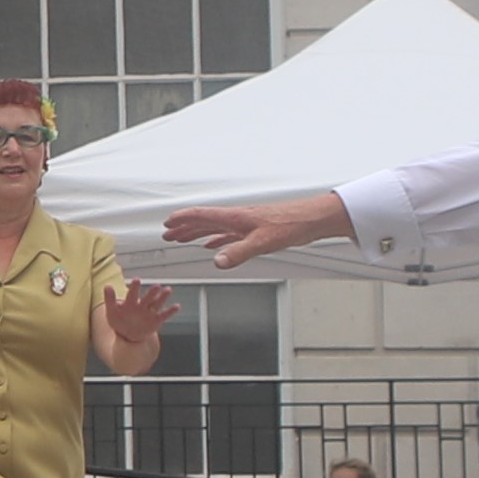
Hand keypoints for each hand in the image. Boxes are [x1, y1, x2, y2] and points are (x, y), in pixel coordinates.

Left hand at [104, 279, 178, 350]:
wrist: (127, 335)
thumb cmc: (119, 320)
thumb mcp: (111, 311)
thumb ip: (110, 299)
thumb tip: (107, 286)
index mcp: (130, 302)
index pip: (132, 293)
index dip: (135, 287)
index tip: (137, 280)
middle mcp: (141, 305)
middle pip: (147, 297)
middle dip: (152, 292)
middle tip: (156, 286)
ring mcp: (149, 312)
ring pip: (157, 303)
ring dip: (163, 297)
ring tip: (168, 290)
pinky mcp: (156, 320)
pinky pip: (164, 315)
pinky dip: (171, 311)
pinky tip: (177, 306)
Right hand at [161, 194, 346, 272]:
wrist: (311, 220)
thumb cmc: (290, 225)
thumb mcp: (262, 242)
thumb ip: (238, 253)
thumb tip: (217, 262)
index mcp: (234, 218)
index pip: (201, 215)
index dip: (183, 219)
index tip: (167, 223)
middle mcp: (236, 219)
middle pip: (203, 221)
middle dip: (184, 227)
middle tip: (168, 234)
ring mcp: (244, 224)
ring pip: (213, 228)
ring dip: (196, 233)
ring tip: (183, 238)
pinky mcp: (254, 231)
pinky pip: (227, 235)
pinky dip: (216, 240)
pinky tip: (214, 246)